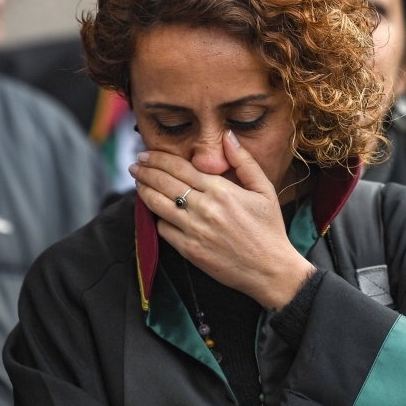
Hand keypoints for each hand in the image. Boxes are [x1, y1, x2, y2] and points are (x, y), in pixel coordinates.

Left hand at [130, 131, 314, 309]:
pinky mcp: (189, 250)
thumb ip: (244, 161)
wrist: (271, 270)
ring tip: (138, 183)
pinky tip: (155, 212)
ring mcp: (194, 230)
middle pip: (164, 183)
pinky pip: (163, 230)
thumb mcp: (264, 190)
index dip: (159, 159)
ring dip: (143, 191)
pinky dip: (156, 218)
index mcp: (221, 190)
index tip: (146, 154)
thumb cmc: (268, 228)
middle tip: (135, 165)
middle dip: (145, 171)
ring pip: (158, 205)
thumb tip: (227, 135)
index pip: (180, 167)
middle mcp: (204, 208)